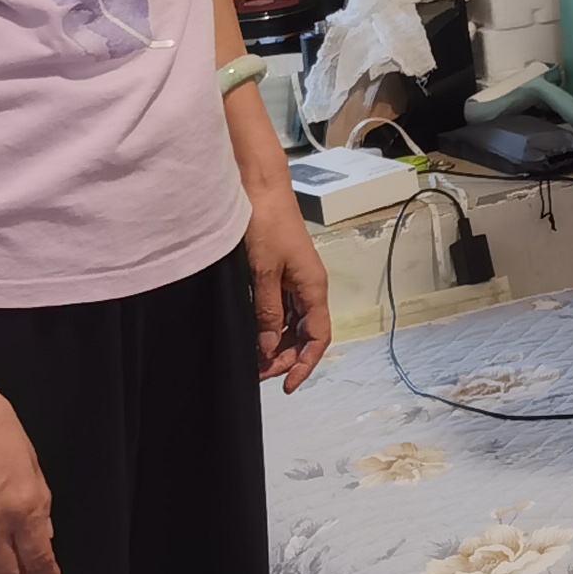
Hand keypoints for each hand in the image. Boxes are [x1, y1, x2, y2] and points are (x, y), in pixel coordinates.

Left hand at [244, 166, 331, 391]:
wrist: (259, 189)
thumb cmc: (265, 225)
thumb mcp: (263, 272)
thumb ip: (267, 311)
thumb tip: (267, 347)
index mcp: (313, 287)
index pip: (319, 337)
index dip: (306, 364)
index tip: (287, 385)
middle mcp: (309, 287)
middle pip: (306, 335)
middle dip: (286, 358)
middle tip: (259, 375)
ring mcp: (295, 281)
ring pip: (292, 325)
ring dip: (276, 345)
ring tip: (254, 361)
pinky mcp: (281, 275)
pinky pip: (281, 311)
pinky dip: (269, 328)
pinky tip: (254, 336)